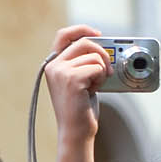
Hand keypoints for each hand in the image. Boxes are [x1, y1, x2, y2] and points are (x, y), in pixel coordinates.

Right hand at [43, 25, 109, 141]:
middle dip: (102, 52)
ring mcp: (61, 72)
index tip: (98, 34)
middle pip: (84, 42)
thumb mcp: (79, 81)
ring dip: (101, 71)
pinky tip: (93, 91)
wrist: (75, 132)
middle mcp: (53, 66)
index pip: (64, 35)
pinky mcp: (72, 79)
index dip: (82, 29)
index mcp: (52, 64)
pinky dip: (100, 79)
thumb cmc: (80, 109)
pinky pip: (96, 68)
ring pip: (93, 56)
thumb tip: (102, 49)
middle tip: (108, 68)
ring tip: (94, 86)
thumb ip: (83, 63)